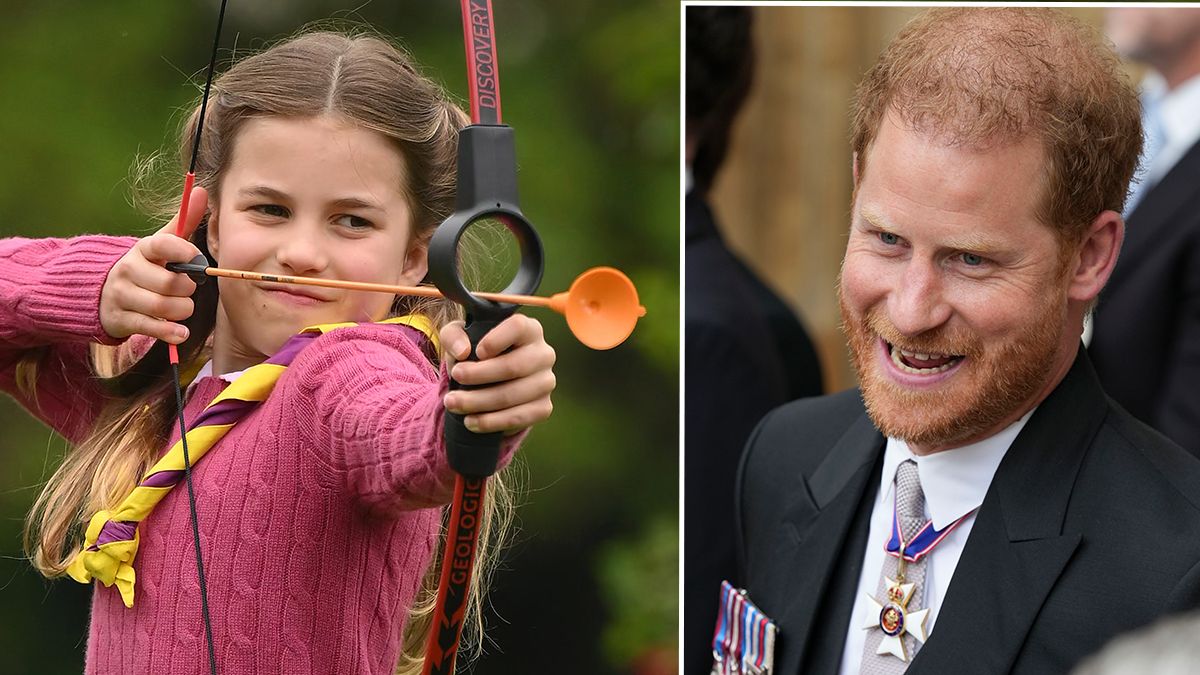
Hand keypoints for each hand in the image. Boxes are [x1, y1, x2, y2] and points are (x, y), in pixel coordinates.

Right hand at [99, 186, 207, 344]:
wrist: (100, 291)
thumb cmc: (144, 266)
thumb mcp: (160, 244)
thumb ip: (183, 222)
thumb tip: (203, 191)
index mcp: (142, 249)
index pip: (162, 245)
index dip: (182, 251)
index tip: (195, 258)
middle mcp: (128, 270)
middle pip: (169, 283)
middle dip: (188, 289)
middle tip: (189, 288)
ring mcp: (122, 296)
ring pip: (162, 307)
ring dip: (183, 310)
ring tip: (184, 308)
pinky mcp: (120, 319)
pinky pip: (150, 328)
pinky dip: (170, 332)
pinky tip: (181, 332)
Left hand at [440, 314, 556, 434]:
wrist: (489, 383)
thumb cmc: (475, 353)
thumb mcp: (459, 339)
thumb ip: (453, 337)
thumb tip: (462, 352)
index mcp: (529, 330)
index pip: (518, 327)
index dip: (495, 340)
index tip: (475, 352)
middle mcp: (544, 354)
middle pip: (513, 366)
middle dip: (478, 375)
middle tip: (454, 378)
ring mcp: (546, 382)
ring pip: (512, 395)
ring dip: (478, 402)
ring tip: (453, 403)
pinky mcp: (544, 407)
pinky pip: (518, 418)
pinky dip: (491, 422)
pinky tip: (471, 421)